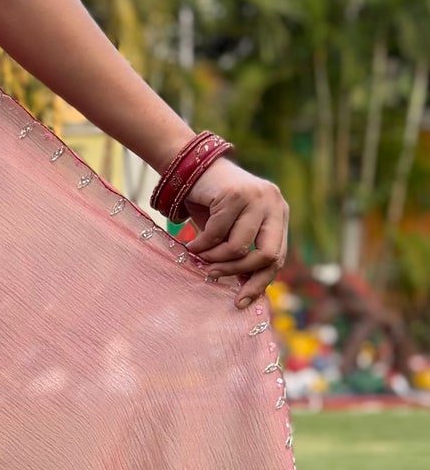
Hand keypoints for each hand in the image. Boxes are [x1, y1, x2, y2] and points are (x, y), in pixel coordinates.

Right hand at [182, 158, 288, 308]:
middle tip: (214, 275)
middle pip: (266, 255)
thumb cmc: (212, 203)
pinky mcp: (236, 194)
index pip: (277, 257)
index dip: (260, 282)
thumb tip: (246, 289)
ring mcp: (257, 197)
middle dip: (238, 271)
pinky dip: (202, 245)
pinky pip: (218, 233)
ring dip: (215, 258)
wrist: (192, 167)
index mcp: (279, 214)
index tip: (241, 301)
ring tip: (199, 257)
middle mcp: (274, 204)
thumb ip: (245, 250)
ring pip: (239, 247)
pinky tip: (191, 244)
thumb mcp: (235, 228)